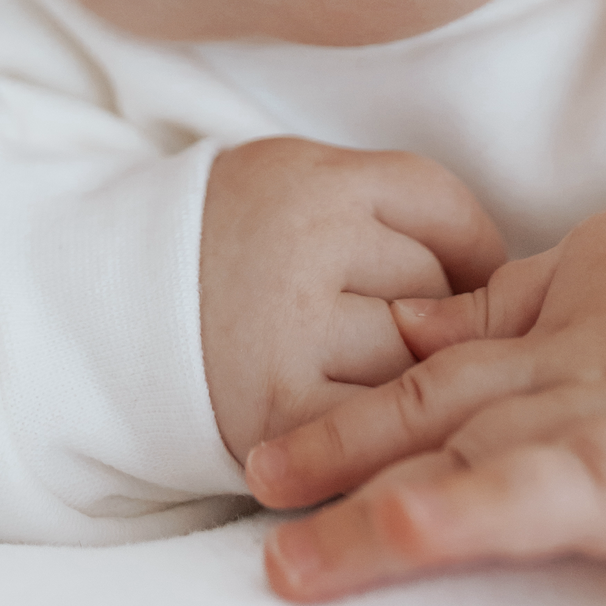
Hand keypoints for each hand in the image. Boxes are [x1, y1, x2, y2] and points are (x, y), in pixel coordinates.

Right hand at [199, 137, 504, 463]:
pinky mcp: (279, 413)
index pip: (443, 207)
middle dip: (435, 316)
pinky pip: (375, 423)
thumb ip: (386, 204)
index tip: (465, 273)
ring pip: (414, 361)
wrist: (102, 300)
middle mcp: (305, 250)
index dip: (472, 247)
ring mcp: (292, 335)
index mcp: (313, 182)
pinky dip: (379, 428)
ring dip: (407, 375)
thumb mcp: (297, 177)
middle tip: (398, 326)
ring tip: (357, 366)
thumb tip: (503, 271)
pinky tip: (361, 419)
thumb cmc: (225, 240)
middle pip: (436, 290)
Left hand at [245, 160, 605, 605]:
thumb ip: (497, 318)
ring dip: (491, 511)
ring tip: (408, 537)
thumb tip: (402, 332)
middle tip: (292, 552)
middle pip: (480, 455)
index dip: (343, 440)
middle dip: (384, 505)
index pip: (435, 402)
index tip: (263, 476)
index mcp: (565, 358)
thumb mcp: (591, 272)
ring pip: (577, 484)